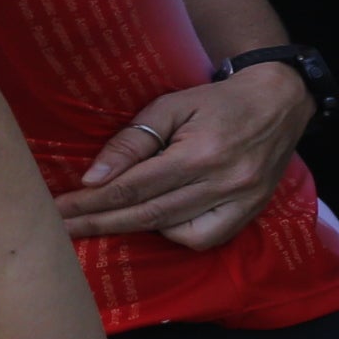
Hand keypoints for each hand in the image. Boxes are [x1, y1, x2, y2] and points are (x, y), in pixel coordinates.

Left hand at [58, 65, 315, 247]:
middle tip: (60, 229)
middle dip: (99, 222)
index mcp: (201, 153)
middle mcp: (223, 182)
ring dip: (131, 230)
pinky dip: (176, 235)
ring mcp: (241, 200)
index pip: (134, 187)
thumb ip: (133, 140)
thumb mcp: (171, 106)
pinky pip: (205, 238)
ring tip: (99, 224)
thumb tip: (94, 178)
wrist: (279, 102)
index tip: (59, 208)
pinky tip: (160, 221)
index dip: (92, 202)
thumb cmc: (218, 101)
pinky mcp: (251, 210)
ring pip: (173, 230)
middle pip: (148, 214)